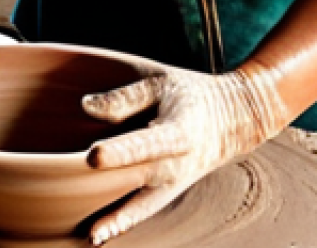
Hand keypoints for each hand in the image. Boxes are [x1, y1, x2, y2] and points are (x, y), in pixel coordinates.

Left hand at [82, 57, 289, 245]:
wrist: (233, 119)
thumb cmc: (190, 95)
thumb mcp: (162, 83)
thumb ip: (126, 96)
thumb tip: (87, 106)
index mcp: (179, 132)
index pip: (147, 144)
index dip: (121, 151)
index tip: (93, 155)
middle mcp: (178, 163)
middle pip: (143, 179)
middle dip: (115, 185)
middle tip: (82, 190)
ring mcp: (175, 182)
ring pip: (144, 204)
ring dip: (119, 220)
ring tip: (93, 235)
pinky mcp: (168, 190)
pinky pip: (145, 209)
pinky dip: (125, 222)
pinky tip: (99, 235)